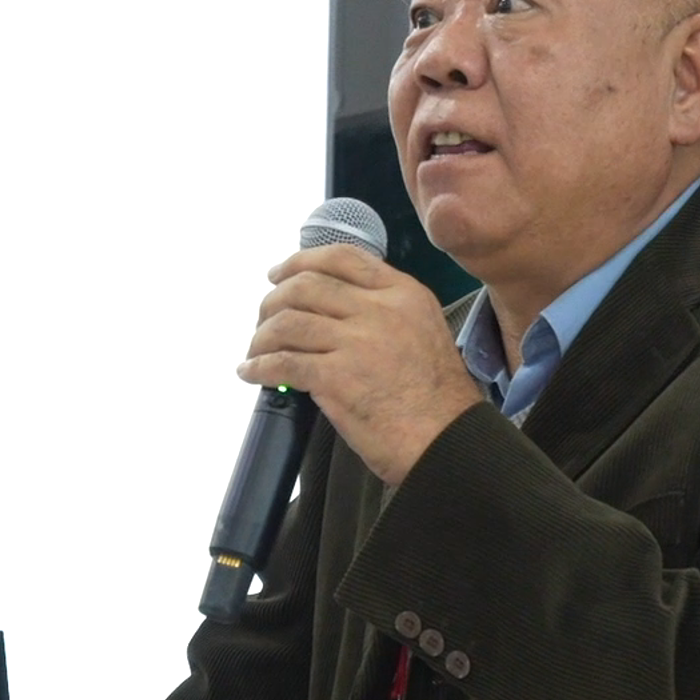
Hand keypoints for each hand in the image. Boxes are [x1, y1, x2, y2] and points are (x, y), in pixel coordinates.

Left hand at [240, 244, 483, 486]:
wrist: (447, 441)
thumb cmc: (437, 399)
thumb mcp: (422, 332)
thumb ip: (384, 312)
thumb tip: (330, 312)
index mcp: (403, 293)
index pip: (341, 258)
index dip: (299, 262)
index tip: (278, 276)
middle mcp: (380, 309)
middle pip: (306, 286)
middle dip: (272, 302)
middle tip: (263, 322)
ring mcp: (357, 342)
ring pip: (288, 321)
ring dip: (261, 337)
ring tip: (256, 352)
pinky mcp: (337, 377)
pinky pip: (283, 362)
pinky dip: (259, 366)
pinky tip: (252, 373)